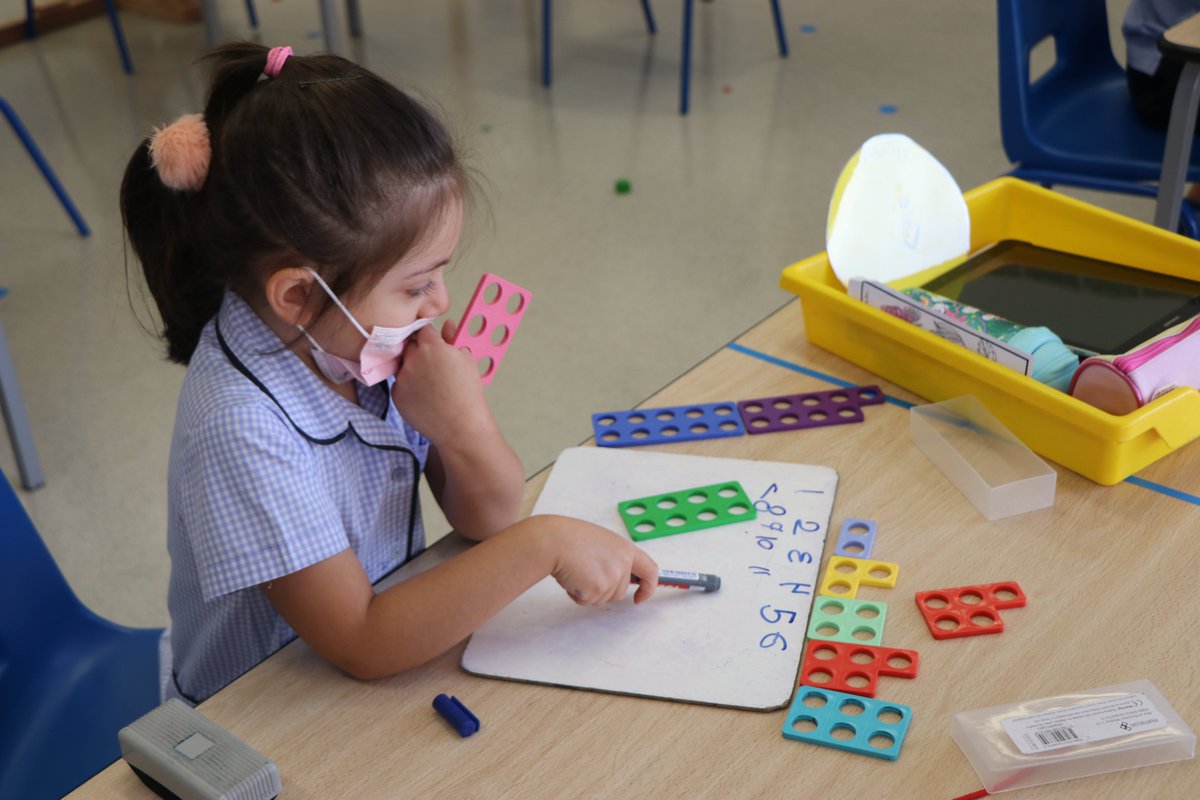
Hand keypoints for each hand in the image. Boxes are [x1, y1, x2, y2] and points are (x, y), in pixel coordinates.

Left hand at [390, 323, 491, 446]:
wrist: (460, 426)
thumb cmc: (468, 393)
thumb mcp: (466, 361)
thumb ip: (453, 339)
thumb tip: (447, 324)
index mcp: (431, 346)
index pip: (423, 330)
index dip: (430, 337)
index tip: (435, 345)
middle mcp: (413, 359)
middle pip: (409, 346)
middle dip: (419, 351)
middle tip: (434, 365)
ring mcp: (402, 377)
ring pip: (403, 365)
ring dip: (413, 368)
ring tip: (431, 384)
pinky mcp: (397, 395)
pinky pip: (400, 384)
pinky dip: (409, 387)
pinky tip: (424, 396)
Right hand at [537, 515, 658, 604]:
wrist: (554, 541)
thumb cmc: (571, 538)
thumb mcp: (603, 542)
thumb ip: (616, 558)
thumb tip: (620, 576)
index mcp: (626, 549)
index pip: (650, 571)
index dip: (648, 587)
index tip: (640, 597)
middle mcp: (623, 564)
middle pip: (620, 592)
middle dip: (604, 590)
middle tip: (586, 572)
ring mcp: (611, 578)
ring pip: (603, 599)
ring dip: (588, 591)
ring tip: (577, 570)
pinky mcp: (597, 590)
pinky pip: (588, 601)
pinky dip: (577, 594)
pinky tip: (571, 577)